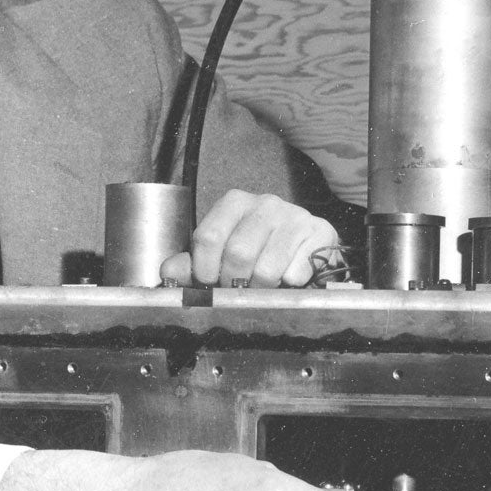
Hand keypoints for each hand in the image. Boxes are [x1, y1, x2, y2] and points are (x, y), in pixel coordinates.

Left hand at [157, 190, 338, 287]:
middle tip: (239, 288)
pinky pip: (296, 272)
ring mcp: (295, 216)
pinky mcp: (320, 233)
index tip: (210, 284)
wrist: (306, 247)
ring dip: (262, 288)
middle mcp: (266, 203)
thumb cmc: (260, 250)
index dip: (204, 269)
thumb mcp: (222, 253)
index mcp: (235, 202)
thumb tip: (169, 272)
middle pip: (238, 254)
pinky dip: (289, 285)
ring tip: (263, 287)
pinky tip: (289, 280)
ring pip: (267, 269)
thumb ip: (193, 263)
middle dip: (234, 282)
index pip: (208, 236)